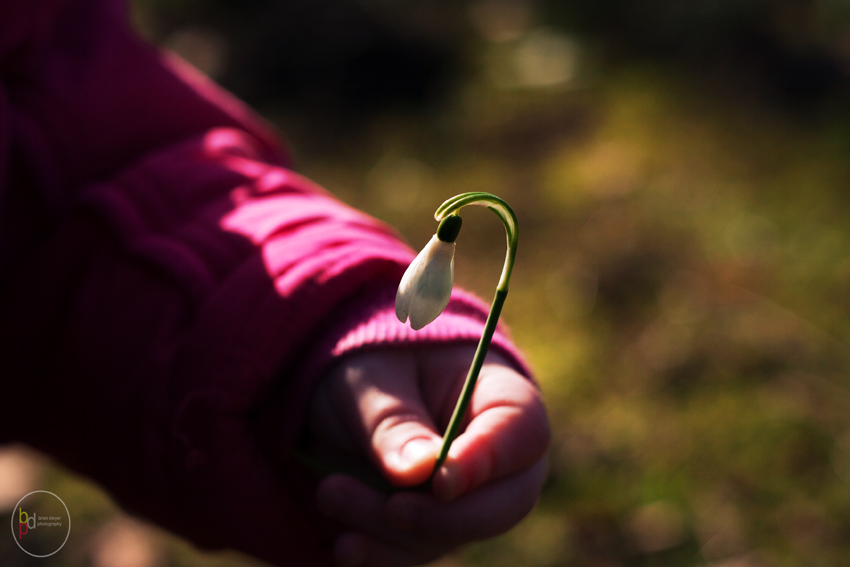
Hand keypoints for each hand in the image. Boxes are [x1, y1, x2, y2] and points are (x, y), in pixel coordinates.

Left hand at [306, 345, 549, 566]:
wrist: (343, 393)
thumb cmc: (370, 367)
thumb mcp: (371, 380)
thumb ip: (394, 422)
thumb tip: (420, 472)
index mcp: (500, 394)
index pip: (522, 433)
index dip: (488, 463)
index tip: (440, 484)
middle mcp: (499, 455)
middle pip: (504, 502)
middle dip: (439, 516)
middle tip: (389, 508)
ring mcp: (469, 497)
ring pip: (451, 535)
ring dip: (391, 531)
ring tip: (330, 494)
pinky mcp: (432, 528)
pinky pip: (418, 551)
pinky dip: (381, 554)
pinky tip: (345, 546)